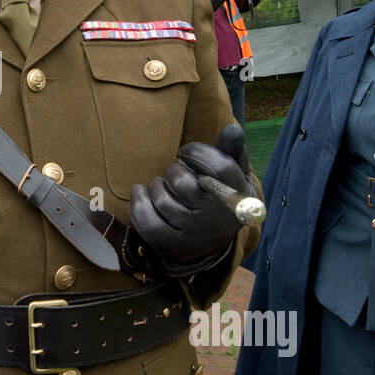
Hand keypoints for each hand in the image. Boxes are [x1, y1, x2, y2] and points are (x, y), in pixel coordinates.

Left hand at [130, 124, 254, 276]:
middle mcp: (216, 217)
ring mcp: (194, 234)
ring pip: (161, 199)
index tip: (187, 153)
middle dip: (174, 170)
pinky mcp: (172, 246)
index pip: (218, 166)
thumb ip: (231, 149)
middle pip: (182, 182)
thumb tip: (232, 129)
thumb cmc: (219, 193)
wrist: (212, 237)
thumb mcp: (233, 172)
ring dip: (156, 186)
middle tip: (176, 173)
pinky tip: (141, 193)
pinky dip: (138, 202)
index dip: (196, 153)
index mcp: (236, 195)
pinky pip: (146, 221)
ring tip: (164, 187)